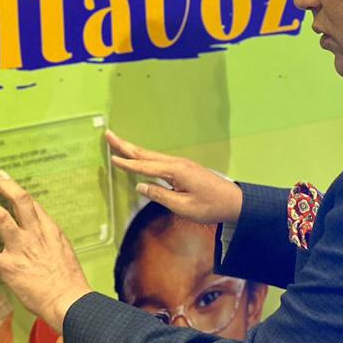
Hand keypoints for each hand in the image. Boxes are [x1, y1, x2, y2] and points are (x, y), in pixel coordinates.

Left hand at [0, 171, 92, 332]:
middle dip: (3, 187)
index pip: (31, 203)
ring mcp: (20, 249)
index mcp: (49, 230)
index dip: (16, 189)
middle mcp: (34, 234)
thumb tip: (42, 229)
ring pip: (0, 218)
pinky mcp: (8, 267)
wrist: (69, 300)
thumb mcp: (65, 249)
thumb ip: (52, 237)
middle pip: (19, 201)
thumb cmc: (69, 280)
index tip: (6, 181)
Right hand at [107, 130, 243, 224]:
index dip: (127, 164)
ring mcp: (180, 164)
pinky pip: (158, 160)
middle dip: (126, 146)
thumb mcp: (184, 207)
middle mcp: (176, 163)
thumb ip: (160, 196)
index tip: (112, 158)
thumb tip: (140, 187)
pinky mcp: (183, 168)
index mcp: (175, 171)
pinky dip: (144, 156)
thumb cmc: (210, 206)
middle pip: (146, 154)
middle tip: (108, 135)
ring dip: (133, 149)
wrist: (233, 201)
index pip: (145, 167)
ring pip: (151, 155)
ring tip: (118, 143)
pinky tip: (139, 157)